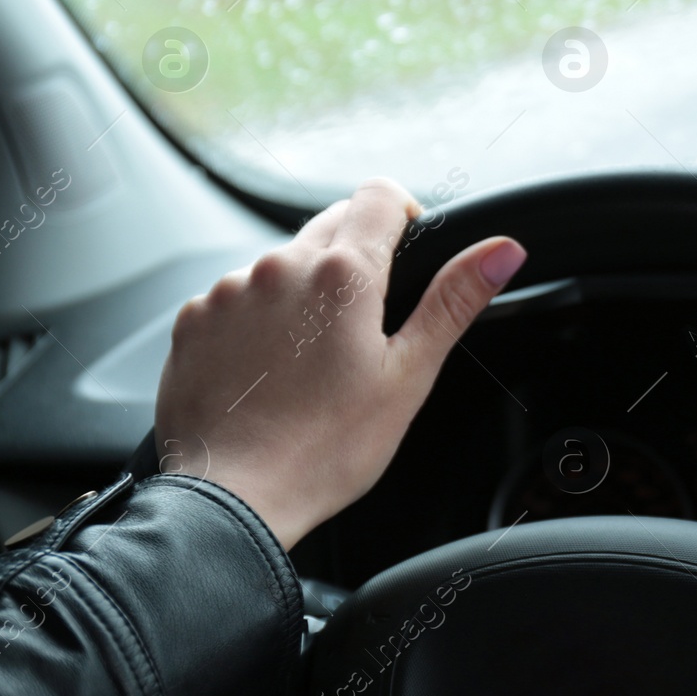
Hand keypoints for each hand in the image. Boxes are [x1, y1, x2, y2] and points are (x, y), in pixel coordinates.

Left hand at [155, 178, 526, 549]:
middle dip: (356, 260)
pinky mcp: (193, 320)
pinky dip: (256, 321)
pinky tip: (268, 373)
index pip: (380, 195)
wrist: (231, 501)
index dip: (403, 215)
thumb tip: (503, 250)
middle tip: (365, 330)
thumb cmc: (325, 450)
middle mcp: (279, 267)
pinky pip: (236, 297)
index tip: (406, 255)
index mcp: (343, 275)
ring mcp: (229, 292)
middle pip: (331, 224)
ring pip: (282, 264)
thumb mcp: (409, 376)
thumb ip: (455, 300)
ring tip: (310, 363)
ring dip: (303, 292)